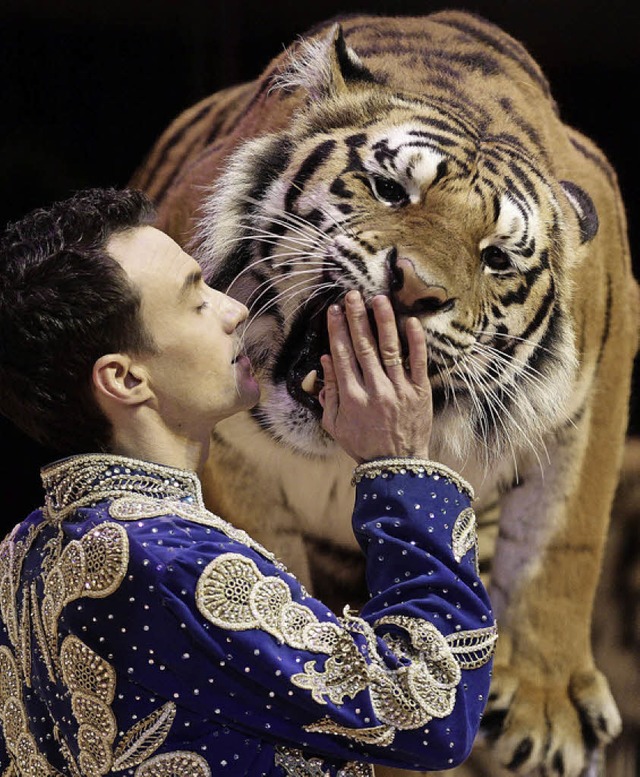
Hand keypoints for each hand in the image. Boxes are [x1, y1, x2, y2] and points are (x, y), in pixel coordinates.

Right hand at [319, 290, 432, 462]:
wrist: (397, 466)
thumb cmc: (362, 444)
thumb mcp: (335, 425)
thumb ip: (328, 394)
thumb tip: (326, 360)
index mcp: (352, 398)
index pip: (342, 355)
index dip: (337, 330)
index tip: (334, 310)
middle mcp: (375, 390)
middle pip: (364, 347)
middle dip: (356, 318)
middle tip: (352, 295)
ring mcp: (399, 390)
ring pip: (390, 349)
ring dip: (383, 322)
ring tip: (378, 299)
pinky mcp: (420, 393)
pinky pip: (418, 362)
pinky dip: (415, 342)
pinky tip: (410, 321)